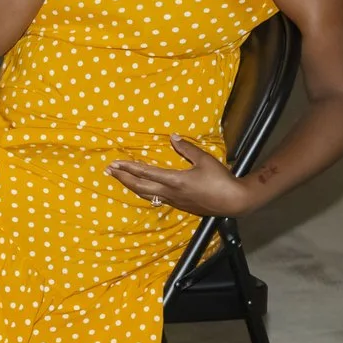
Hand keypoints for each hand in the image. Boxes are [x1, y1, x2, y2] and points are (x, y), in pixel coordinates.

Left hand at [107, 138, 251, 216]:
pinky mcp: (179, 205)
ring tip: (119, 178)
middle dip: (123, 177)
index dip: (129, 167)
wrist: (234, 202)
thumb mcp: (205, 160)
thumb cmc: (221, 180)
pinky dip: (143, 192)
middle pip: (139, 186)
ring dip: (130, 186)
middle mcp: (170, 192)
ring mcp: (173, 201)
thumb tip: (173, 137)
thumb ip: (187, 148)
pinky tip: (140, 189)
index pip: (146, 173)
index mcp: (175, 180)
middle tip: (109, 170)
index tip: (115, 163)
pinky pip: (155, 198)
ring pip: (146, 194)